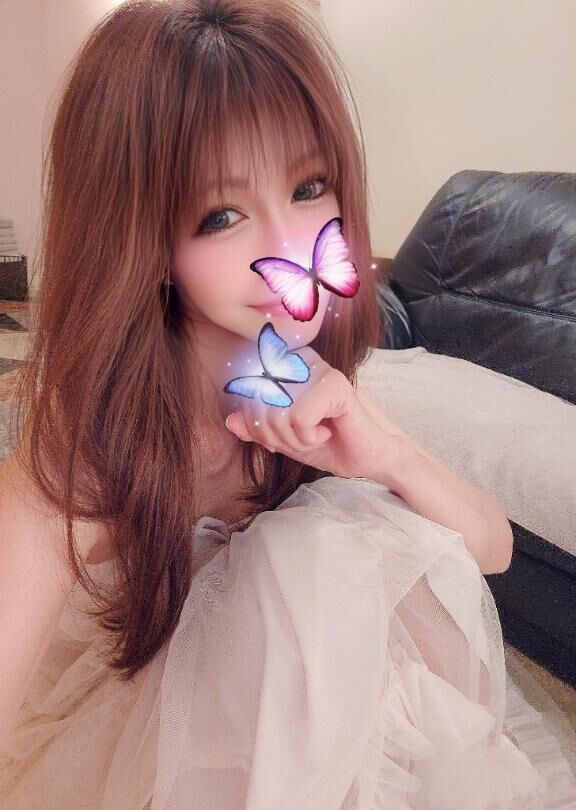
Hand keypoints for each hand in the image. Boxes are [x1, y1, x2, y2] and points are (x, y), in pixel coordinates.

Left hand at [224, 346, 402, 480]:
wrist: (364, 459)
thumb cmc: (326, 443)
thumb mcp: (282, 438)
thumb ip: (255, 429)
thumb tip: (230, 421)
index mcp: (285, 367)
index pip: (247, 394)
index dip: (258, 425)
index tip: (283, 435)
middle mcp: (300, 361)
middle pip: (259, 404)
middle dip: (275, 436)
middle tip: (301, 439)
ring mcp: (319, 370)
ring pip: (277, 412)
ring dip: (293, 438)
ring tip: (315, 436)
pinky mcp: (336, 384)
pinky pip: (299, 417)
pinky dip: (308, 436)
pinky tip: (326, 433)